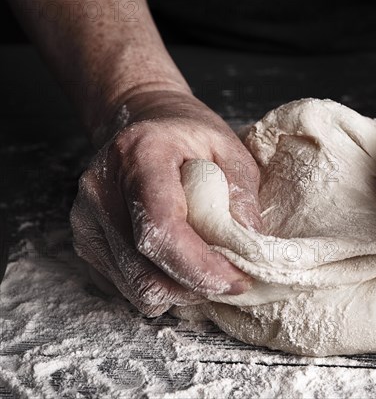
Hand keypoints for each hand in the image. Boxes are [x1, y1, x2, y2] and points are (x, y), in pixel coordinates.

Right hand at [71, 91, 259, 315]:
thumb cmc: (187, 136)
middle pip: (146, 269)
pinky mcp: (85, 242)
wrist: (141, 123)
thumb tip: (250, 244)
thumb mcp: (228, 148)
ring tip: (206, 269)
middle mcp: (101, 190)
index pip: (161, 228)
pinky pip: (125, 288)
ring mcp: (85, 219)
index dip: (201, 266)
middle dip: (196, 286)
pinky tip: (178, 264)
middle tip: (231, 279)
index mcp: (140, 156)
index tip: (237, 280)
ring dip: (180, 292)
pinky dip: (160, 287)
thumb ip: (241, 193)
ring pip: (136, 288)